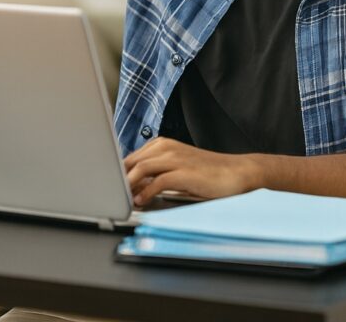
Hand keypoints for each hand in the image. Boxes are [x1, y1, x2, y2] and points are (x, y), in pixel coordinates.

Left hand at [124, 137, 263, 206]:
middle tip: (111, 196)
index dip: (118, 173)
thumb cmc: (206, 174)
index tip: (109, 187)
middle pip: (131, 162)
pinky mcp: (184, 172)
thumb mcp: (177, 170)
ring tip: (122, 199)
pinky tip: (141, 201)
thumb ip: (155, 174)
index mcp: (162, 145)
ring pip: (141, 168)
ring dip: (128, 185)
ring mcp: (175, 158)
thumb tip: (132, 187)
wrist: (236, 172)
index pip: (131, 158)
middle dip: (118, 179)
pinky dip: (146, 192)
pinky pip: (157, 181)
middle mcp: (166, 147)